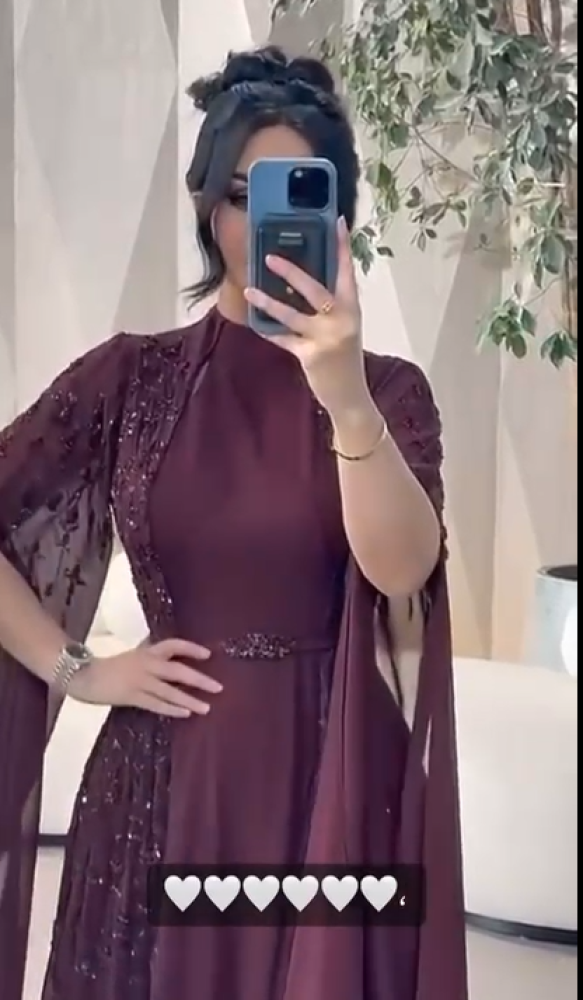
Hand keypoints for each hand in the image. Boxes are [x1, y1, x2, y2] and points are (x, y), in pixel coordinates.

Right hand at [68, 638, 221, 717]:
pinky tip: (185, 714)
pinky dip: (171, 709)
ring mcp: (140, 681)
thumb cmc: (108, 666)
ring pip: (170, 691)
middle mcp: (146, 664)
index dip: (191, 648)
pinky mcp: (132, 697)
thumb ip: (149, 655)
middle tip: (218, 687)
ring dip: (189, 699)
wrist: (82, 675)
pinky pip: (156, 704)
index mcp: (146, 652)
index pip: (173, 645)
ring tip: (206, 707)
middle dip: (199, 679)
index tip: (208, 654)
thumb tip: (168, 654)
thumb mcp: (132, 656)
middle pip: (177, 670)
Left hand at [244, 218, 370, 417]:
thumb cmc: (344, 359)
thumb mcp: (344, 328)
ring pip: (291, 315)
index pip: (347, 272)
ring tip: (249, 291)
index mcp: (352, 308)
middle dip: (291, 271)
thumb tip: (299, 284)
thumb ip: (329, 308)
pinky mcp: (310, 355)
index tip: (337, 221)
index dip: (342, 247)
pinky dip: (270, 331)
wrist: (350, 396)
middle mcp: (341, 320)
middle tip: (270, 257)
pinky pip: (284, 339)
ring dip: (268, 302)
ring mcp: (325, 338)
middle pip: (314, 289)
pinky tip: (256, 323)